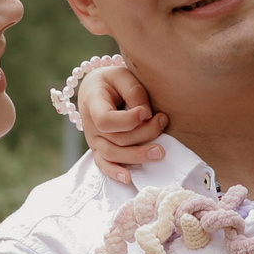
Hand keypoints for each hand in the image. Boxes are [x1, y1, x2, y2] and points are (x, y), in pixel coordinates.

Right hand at [80, 63, 167, 182]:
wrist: (94, 90)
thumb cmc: (112, 81)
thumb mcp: (121, 76)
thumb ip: (134, 93)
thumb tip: (146, 115)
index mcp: (92, 104)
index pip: (106, 120)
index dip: (128, 120)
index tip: (147, 111)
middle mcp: (90, 126)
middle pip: (116, 139)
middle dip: (144, 133)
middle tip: (163, 120)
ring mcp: (94, 140)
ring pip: (114, 154)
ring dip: (138, 155)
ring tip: (160, 152)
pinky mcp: (99, 149)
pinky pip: (104, 165)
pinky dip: (115, 172)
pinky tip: (129, 178)